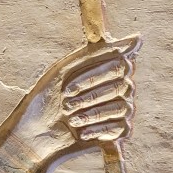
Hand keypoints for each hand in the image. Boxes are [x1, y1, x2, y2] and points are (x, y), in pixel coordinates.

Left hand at [18, 36, 138, 160]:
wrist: (35, 135)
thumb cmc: (46, 97)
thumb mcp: (64, 70)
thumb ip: (96, 53)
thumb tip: (136, 37)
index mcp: (104, 69)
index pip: (120, 63)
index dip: (93, 76)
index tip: (67, 87)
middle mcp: (118, 87)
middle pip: (122, 85)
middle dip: (88, 96)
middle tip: (65, 104)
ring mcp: (121, 109)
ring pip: (122, 106)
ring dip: (90, 113)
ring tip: (70, 118)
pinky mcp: (120, 131)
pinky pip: (120, 126)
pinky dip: (96, 129)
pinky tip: (79, 132)